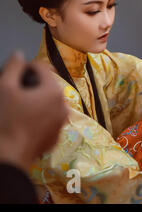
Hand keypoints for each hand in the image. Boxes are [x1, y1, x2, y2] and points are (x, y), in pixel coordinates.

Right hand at [0, 51, 68, 171]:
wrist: (9, 156)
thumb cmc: (6, 120)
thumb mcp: (5, 88)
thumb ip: (14, 67)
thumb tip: (20, 55)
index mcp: (54, 91)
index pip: (42, 67)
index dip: (26, 66)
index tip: (13, 73)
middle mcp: (64, 105)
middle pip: (48, 85)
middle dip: (32, 84)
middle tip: (14, 91)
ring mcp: (62, 122)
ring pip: (50, 102)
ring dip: (36, 100)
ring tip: (19, 106)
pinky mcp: (57, 136)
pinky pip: (49, 118)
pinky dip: (39, 115)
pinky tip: (24, 121)